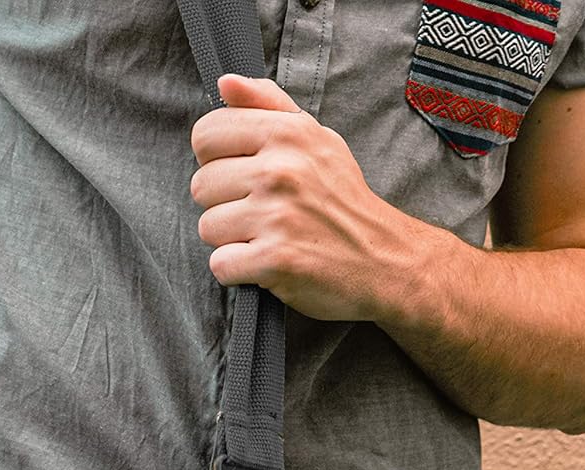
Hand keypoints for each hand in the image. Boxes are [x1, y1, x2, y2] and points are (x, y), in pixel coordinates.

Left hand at [189, 73, 413, 323]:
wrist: (382, 258)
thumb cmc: (342, 199)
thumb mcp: (315, 138)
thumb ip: (267, 105)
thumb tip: (225, 82)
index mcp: (286, 134)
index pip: (206, 135)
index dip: (215, 159)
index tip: (240, 174)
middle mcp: (279, 170)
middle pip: (202, 186)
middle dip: (224, 204)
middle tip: (260, 213)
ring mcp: (276, 216)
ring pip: (208, 227)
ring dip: (231, 240)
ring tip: (266, 237)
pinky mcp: (274, 259)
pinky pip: (220, 265)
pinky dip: (238, 272)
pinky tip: (265, 264)